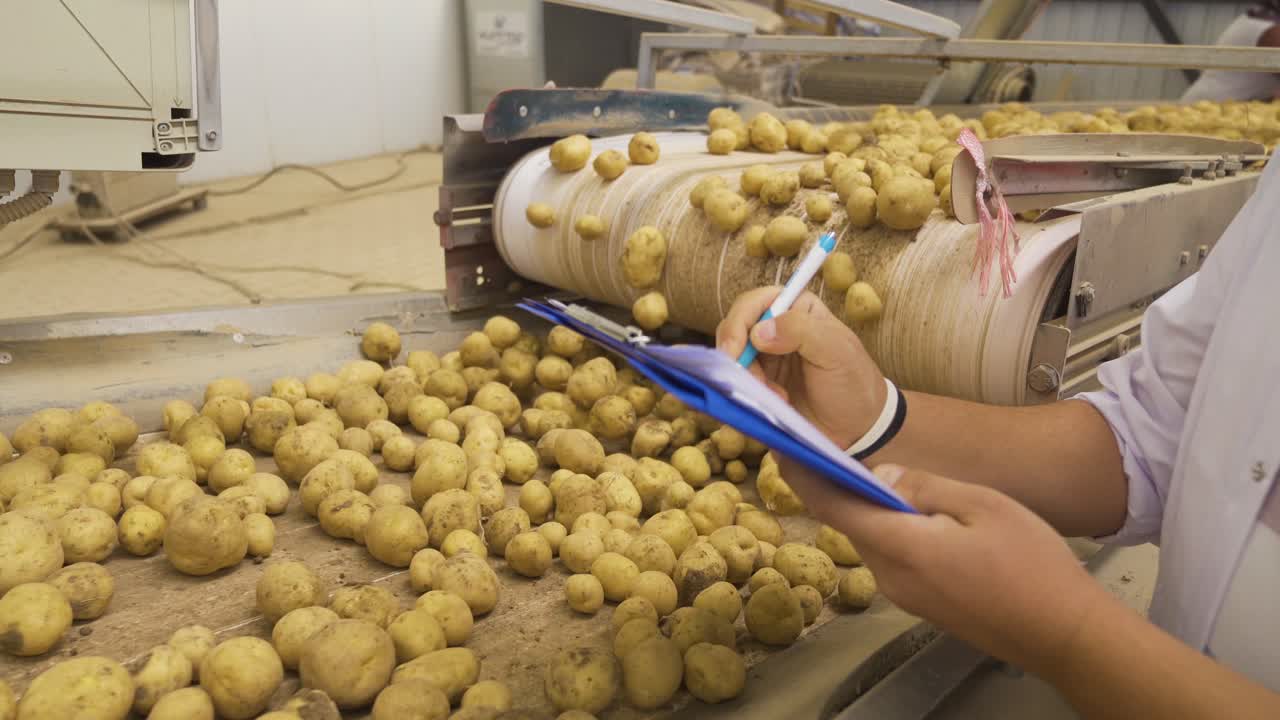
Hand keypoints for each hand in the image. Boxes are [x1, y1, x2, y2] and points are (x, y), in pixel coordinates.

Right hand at [715, 287, 885, 448]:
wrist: (857, 431)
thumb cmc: (854, 384)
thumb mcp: (837, 351)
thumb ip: (801, 331)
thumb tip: (759, 331)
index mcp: (797, 309)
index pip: (754, 302)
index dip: (739, 322)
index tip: (734, 351)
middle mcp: (776, 329)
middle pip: (735, 328)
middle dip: (736, 354)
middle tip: (747, 380)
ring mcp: (765, 358)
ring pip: (731, 358)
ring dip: (744, 378)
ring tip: (775, 397)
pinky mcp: (759, 385)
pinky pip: (736, 383)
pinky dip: (745, 394)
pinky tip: (771, 404)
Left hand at [786, 461, 1111, 676]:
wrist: (1062, 633)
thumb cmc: (1031, 565)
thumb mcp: (982, 506)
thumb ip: (923, 486)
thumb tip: (876, 475)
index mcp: (901, 547)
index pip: (833, 506)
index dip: (804, 474)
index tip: (784, 447)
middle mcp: (891, 576)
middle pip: (852, 522)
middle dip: (840, 487)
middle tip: (835, 447)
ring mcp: (904, 595)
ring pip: (874, 540)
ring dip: (872, 510)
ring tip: (885, 477)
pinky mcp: (921, 604)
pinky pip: (894, 558)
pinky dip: (893, 531)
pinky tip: (921, 516)